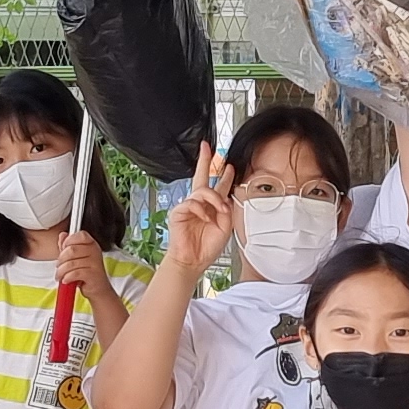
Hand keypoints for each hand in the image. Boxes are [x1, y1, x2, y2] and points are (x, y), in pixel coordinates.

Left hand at [53, 228, 109, 290]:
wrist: (98, 289)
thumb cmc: (86, 273)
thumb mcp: (76, 257)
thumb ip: (68, 246)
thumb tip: (62, 235)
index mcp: (91, 244)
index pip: (80, 235)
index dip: (69, 240)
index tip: (63, 249)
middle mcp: (95, 251)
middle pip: (72, 249)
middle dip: (61, 260)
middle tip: (59, 266)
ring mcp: (95, 263)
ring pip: (71, 263)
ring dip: (61, 271)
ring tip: (60, 275)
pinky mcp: (93, 274)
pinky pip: (75, 273)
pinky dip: (67, 277)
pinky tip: (66, 280)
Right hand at [162, 148, 235, 276]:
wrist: (193, 261)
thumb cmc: (206, 247)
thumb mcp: (225, 228)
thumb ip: (226, 211)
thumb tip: (225, 199)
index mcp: (211, 207)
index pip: (218, 186)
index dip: (224, 175)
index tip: (230, 165)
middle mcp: (199, 203)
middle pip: (201, 177)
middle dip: (205, 160)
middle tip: (207, 147)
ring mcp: (188, 207)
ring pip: (202, 190)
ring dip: (214, 198)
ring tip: (221, 210)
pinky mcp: (179, 212)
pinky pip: (191, 203)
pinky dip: (202, 210)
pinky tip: (206, 219)